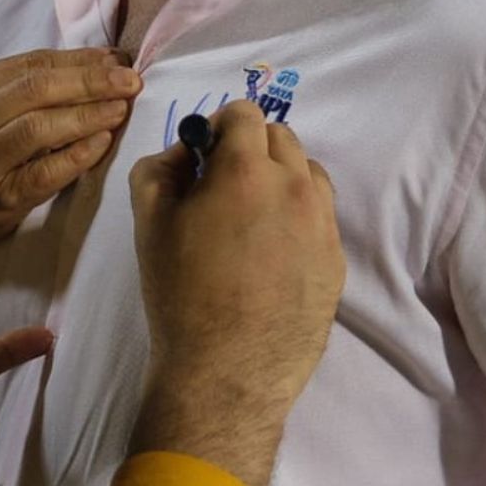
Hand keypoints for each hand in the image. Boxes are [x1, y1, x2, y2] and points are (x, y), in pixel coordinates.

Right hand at [0, 48, 141, 267]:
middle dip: (91, 82)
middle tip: (130, 80)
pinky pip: (42, 174)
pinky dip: (75, 157)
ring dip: (88, 115)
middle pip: (38, 90)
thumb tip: (85, 64)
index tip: (116, 59)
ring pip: (40, 129)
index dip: (79, 59)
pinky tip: (100, 144)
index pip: (30, 64)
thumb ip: (12, 88)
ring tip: (121, 108)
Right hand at [126, 99, 343, 485]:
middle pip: (282, 137)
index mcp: (247, 170)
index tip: (205, 154)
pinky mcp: (337, 260)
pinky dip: (298, 218)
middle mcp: (296, 186)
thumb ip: (161, 166)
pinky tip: (272, 256)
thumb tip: (189, 151)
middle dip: (251, 148)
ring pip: (308, 173)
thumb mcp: (148, 221)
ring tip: (254, 220)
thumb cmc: (179, 294)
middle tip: (225, 187)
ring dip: (282, 178)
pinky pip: (320, 218)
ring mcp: (324, 224)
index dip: (219, 125)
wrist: (227, 372)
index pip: (245, 113)